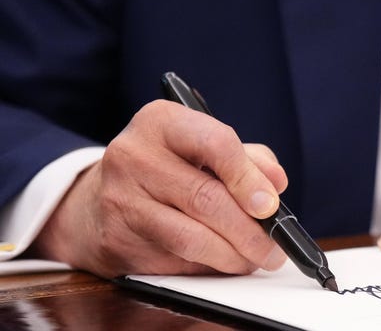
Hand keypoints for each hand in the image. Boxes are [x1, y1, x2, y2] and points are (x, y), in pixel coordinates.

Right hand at [32, 100, 289, 277]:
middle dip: (250, 230)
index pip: (215, 143)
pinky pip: (173, 261)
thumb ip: (249, 159)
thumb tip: (276, 183)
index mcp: (161, 121)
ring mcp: (119, 200)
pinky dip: (207, 266)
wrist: (96, 198)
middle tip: (275, 248)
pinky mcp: (115, 240)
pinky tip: (222, 262)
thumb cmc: (168, 167)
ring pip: (190, 238)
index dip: (248, 179)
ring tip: (255, 259)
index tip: (271, 206)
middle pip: (206, 198)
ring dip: (233, 256)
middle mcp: (133, 155)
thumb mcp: (206, 147)